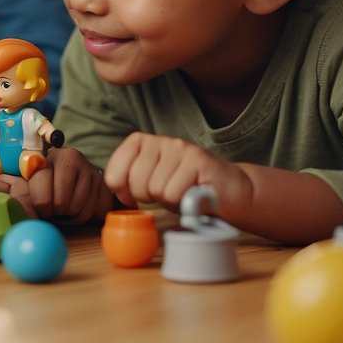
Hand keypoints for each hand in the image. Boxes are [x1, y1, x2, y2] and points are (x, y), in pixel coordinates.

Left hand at [0, 147, 110, 222]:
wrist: (80, 180)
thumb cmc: (45, 184)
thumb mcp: (20, 179)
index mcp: (45, 156)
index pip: (41, 193)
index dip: (40, 203)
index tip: (40, 202)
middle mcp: (70, 156)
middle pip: (59, 203)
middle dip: (54, 209)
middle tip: (54, 205)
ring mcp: (90, 169)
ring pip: (78, 208)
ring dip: (71, 213)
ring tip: (67, 204)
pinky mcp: (105, 183)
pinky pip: (96, 209)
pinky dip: (88, 213)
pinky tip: (82, 204)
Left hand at [102, 133, 253, 215]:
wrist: (229, 191)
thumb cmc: (186, 189)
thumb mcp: (152, 183)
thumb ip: (130, 181)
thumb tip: (112, 191)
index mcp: (142, 143)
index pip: (114, 170)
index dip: (121, 190)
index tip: (133, 196)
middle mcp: (161, 140)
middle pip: (135, 180)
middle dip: (147, 197)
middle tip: (166, 194)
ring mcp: (180, 148)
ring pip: (156, 187)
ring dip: (168, 199)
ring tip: (182, 192)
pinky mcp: (199, 160)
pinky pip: (175, 191)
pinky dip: (183, 201)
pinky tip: (194, 193)